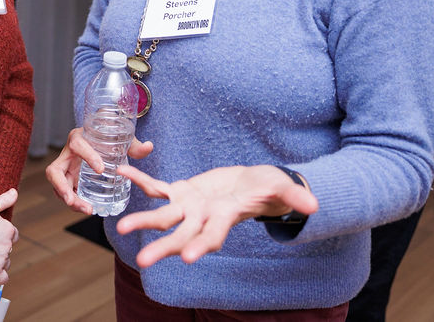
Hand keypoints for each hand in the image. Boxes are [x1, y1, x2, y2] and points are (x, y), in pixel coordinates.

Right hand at [45, 127, 152, 214]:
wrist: (100, 140)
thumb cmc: (108, 138)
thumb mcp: (121, 139)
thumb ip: (134, 145)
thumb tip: (149, 147)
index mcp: (78, 138)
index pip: (78, 145)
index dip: (88, 156)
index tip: (102, 170)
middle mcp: (67, 154)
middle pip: (54, 171)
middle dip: (62, 187)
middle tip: (74, 200)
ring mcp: (66, 169)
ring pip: (57, 186)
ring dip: (68, 199)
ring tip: (86, 210)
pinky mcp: (69, 180)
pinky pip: (65, 193)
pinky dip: (74, 202)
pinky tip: (88, 209)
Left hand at [115, 164, 317, 267]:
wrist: (249, 185)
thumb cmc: (268, 187)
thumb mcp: (281, 188)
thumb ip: (293, 197)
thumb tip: (314, 206)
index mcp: (224, 218)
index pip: (211, 237)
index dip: (200, 246)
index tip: (187, 258)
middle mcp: (202, 218)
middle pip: (180, 235)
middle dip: (163, 247)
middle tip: (143, 261)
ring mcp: (189, 206)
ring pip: (162, 215)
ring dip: (142, 220)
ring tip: (118, 227)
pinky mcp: (181, 191)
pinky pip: (156, 186)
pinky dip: (140, 180)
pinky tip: (122, 173)